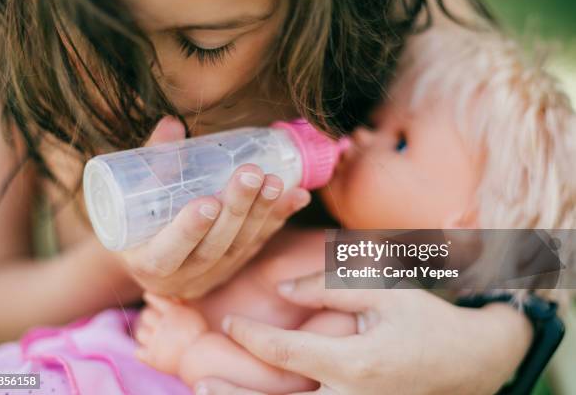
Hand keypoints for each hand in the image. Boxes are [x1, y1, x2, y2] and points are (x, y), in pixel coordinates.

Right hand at [117, 117, 310, 298]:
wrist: (151, 250)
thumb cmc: (136, 217)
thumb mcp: (133, 194)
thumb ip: (153, 160)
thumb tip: (172, 124)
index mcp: (147, 263)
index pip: (166, 253)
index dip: (188, 231)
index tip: (207, 202)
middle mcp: (182, 276)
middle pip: (213, 248)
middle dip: (236, 210)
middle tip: (251, 174)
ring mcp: (212, 275)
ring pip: (240, 247)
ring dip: (261, 213)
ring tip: (274, 181)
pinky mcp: (234, 266)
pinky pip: (258, 244)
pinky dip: (277, 219)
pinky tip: (297, 196)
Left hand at [197, 272, 532, 394]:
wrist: (472, 363)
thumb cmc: (427, 321)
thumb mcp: (383, 292)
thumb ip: (328, 287)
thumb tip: (281, 290)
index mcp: (356, 364)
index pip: (286, 353)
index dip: (253, 337)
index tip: (229, 324)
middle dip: (236, 393)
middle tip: (198, 379)